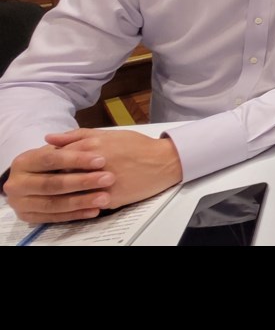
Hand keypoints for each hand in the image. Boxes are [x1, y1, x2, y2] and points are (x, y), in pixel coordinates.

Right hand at [3, 144, 115, 223]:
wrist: (28, 182)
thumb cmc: (49, 161)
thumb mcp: (55, 149)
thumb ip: (66, 144)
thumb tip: (68, 138)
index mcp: (23, 162)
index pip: (51, 159)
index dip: (76, 160)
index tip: (101, 160)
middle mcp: (17, 184)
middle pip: (52, 184)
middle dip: (82, 182)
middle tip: (109, 178)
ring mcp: (21, 203)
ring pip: (54, 204)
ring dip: (81, 201)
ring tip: (105, 198)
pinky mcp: (29, 218)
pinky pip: (55, 218)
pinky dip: (76, 215)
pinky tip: (95, 211)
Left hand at [45, 129, 182, 213]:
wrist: (164, 162)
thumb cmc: (137, 146)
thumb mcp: (108, 134)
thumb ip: (77, 135)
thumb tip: (50, 138)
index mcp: (93, 146)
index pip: (57, 156)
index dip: (49, 162)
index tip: (48, 166)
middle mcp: (95, 164)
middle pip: (61, 174)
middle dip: (55, 177)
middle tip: (55, 179)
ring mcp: (102, 183)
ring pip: (71, 191)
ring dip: (66, 191)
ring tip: (68, 189)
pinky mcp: (109, 198)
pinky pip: (86, 202)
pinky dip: (81, 201)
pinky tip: (81, 198)